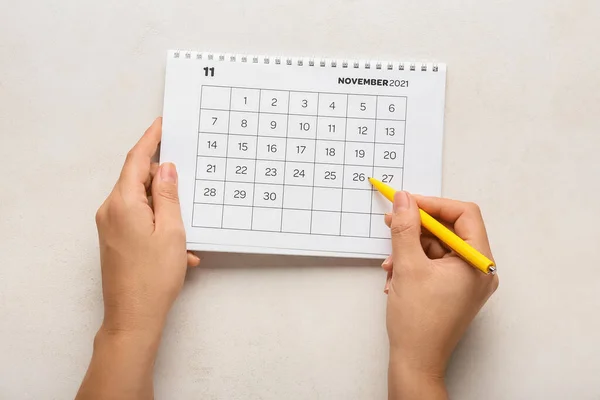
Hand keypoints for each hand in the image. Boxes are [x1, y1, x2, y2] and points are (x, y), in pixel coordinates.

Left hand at [95, 118, 198, 336]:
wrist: (133, 316)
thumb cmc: (153, 277)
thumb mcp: (171, 231)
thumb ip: (168, 195)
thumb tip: (166, 168)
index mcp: (123, 203)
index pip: (136, 161)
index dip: (150, 140)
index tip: (161, 125)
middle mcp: (110, 211)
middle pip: (136, 179)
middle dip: (160, 174)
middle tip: (184, 169)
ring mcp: (110, 226)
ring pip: (140, 200)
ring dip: (164, 204)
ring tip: (186, 218)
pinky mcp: (115, 239)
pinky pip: (138, 219)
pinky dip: (159, 223)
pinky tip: (179, 245)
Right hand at [382, 192, 497, 398]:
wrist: (416, 361)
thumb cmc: (418, 322)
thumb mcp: (408, 266)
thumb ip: (405, 227)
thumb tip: (403, 200)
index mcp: (479, 262)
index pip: (465, 215)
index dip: (434, 204)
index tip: (408, 203)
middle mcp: (479, 270)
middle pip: (450, 230)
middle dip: (417, 228)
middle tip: (393, 223)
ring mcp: (467, 281)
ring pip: (438, 247)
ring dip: (410, 249)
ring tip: (390, 263)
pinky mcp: (454, 290)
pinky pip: (435, 263)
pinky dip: (414, 263)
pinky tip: (395, 275)